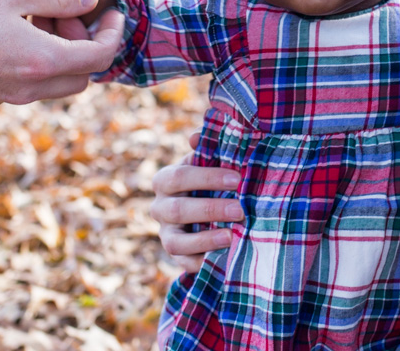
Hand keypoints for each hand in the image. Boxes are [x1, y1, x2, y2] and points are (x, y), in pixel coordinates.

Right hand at [0, 0, 125, 108]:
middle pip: (83, 76)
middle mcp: (30, 89)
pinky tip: (16, 30)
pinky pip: (30, 83)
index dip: (113, 31)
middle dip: (90, 45)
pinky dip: (38, 60)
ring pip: (57, 83)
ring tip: (43, 16)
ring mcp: (8, 96)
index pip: (100, 56)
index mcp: (42, 63)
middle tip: (76, 13)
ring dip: (63, 53)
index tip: (110, 9)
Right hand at [150, 136, 243, 272]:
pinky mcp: (176, 257)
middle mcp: (160, 208)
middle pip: (178, 210)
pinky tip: (223, 257)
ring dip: (204, 239)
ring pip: (176, 241)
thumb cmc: (209, 180)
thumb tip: (196, 136)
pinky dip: (202, 262)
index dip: (207, 177)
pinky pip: (184, 263)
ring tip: (231, 237)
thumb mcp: (207, 162)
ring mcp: (165, 234)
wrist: (204, 212)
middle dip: (210, 209)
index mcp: (165, 180)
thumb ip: (206, 148)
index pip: (179, 177)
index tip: (237, 178)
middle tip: (240, 209)